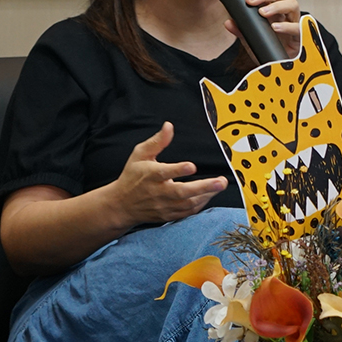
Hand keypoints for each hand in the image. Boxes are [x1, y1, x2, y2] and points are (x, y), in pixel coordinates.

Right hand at [111, 122, 226, 225]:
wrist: (121, 205)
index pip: (164, 172)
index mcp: (150, 175)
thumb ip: (157, 142)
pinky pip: (187, 212)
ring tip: (219, 186)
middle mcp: (158, 192)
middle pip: (181, 191)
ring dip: (206, 195)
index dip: (178, 170)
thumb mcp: (140, 155)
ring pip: (187, 203)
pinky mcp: (168, 215)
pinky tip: (209, 195)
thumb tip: (169, 126)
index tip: (192, 166)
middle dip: (203, 187)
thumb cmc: (133, 177)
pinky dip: (200, 204)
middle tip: (220, 182)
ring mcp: (163, 205)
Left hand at [231, 0, 300, 58]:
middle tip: (250, 0)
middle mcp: (284, 13)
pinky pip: (297, 27)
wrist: (281, 68)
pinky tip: (275, 28)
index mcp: (272, 8)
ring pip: (292, 4)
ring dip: (276, 6)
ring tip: (263, 12)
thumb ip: (241, 30)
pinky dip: (286, 26)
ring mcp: (293, 22)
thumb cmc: (269, 49)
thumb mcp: (251, 39)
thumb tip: (229, 22)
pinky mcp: (300, 36)